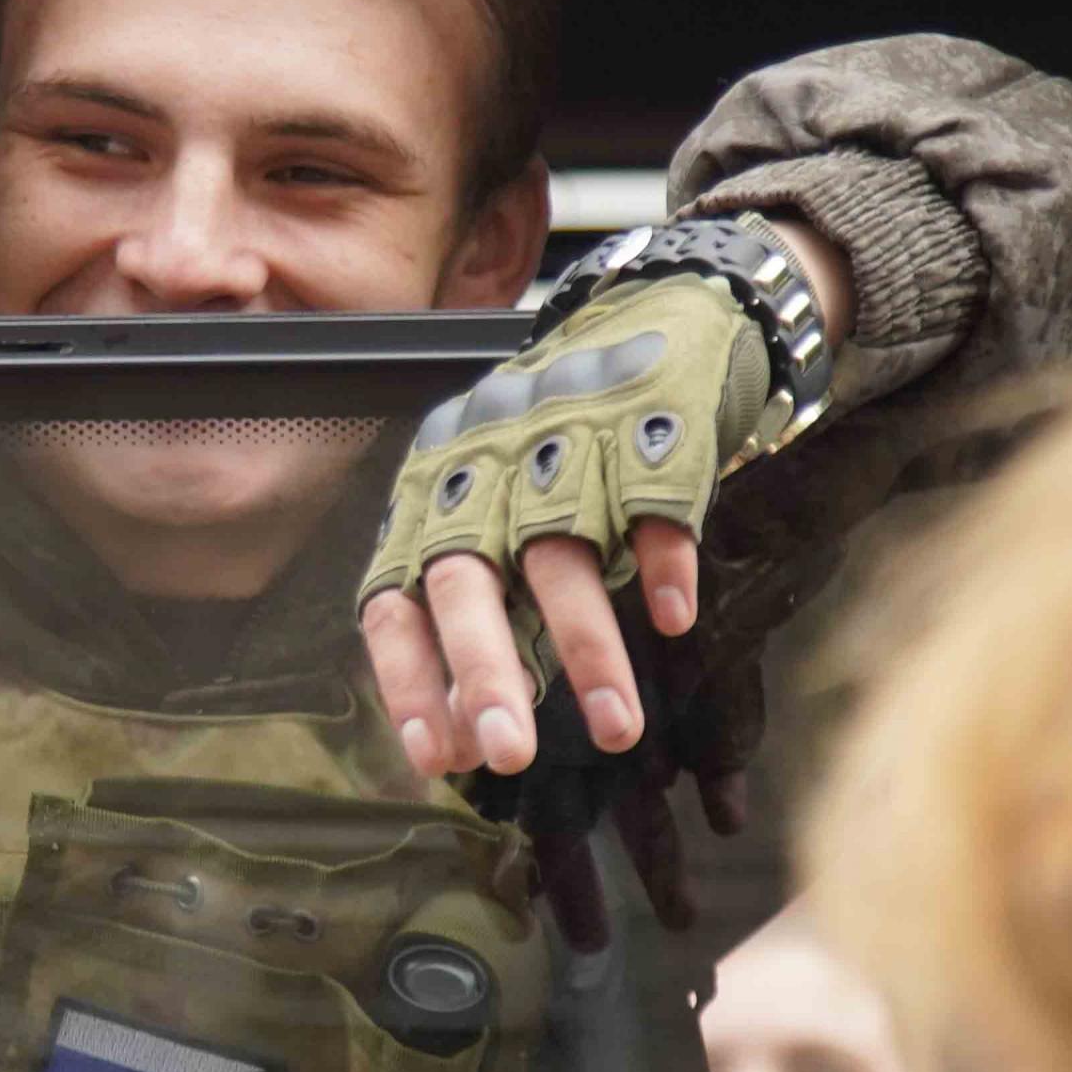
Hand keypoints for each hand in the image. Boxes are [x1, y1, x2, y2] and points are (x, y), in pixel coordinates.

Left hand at [360, 226, 844, 779]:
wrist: (657, 313)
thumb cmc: (563, 448)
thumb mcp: (500, 517)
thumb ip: (480, 614)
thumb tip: (462, 737)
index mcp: (435, 494)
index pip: (398, 595)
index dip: (410, 677)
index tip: (435, 758)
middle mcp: (486, 466)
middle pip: (469, 576)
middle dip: (484, 671)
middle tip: (506, 755)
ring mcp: (564, 439)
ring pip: (562, 552)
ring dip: (589, 647)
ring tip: (617, 731)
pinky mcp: (647, 422)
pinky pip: (650, 498)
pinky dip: (662, 558)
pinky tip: (673, 618)